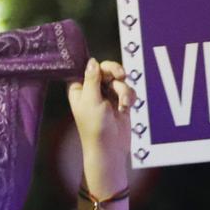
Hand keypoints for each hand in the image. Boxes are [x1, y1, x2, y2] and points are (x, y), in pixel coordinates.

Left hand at [68, 58, 133, 209]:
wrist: (110, 148)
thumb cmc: (95, 127)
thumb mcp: (91, 100)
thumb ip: (92, 79)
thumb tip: (92, 61)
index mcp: (79, 89)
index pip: (86, 68)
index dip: (95, 65)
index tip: (103, 67)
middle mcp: (92, 90)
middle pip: (105, 69)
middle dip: (115, 73)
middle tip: (121, 75)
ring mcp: (107, 96)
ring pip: (119, 80)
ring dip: (124, 90)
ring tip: (123, 104)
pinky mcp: (120, 102)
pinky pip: (128, 90)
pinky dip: (130, 97)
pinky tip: (127, 107)